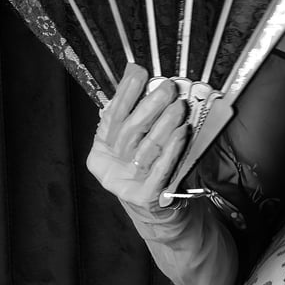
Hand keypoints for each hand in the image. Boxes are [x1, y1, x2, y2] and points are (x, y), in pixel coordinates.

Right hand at [87, 63, 190, 220]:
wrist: (158, 212)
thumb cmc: (148, 168)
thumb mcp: (136, 140)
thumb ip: (132, 111)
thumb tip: (134, 72)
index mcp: (102, 149)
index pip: (113, 117)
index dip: (125, 94)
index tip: (139, 72)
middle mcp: (110, 166)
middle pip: (130, 132)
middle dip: (149, 107)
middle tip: (167, 88)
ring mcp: (126, 183)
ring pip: (146, 149)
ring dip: (164, 125)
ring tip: (179, 108)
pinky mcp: (146, 197)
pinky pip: (161, 169)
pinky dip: (172, 149)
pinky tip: (182, 133)